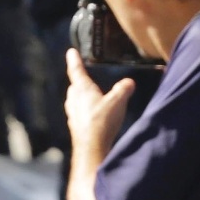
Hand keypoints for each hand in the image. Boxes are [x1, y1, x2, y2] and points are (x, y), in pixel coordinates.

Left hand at [64, 48, 131, 162]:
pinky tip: (93, 116)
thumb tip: (129, 82)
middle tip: (80, 76)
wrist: (91, 147)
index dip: (74, 61)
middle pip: (75, 87)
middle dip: (78, 81)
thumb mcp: (117, 101)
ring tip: (88, 95)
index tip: (70, 52)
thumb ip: (123, 89)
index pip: (77, 71)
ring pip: (75, 100)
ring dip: (81, 96)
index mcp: (82, 90)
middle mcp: (74, 101)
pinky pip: (79, 113)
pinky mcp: (76, 126)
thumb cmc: (102, 121)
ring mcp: (73, 114)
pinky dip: (85, 110)